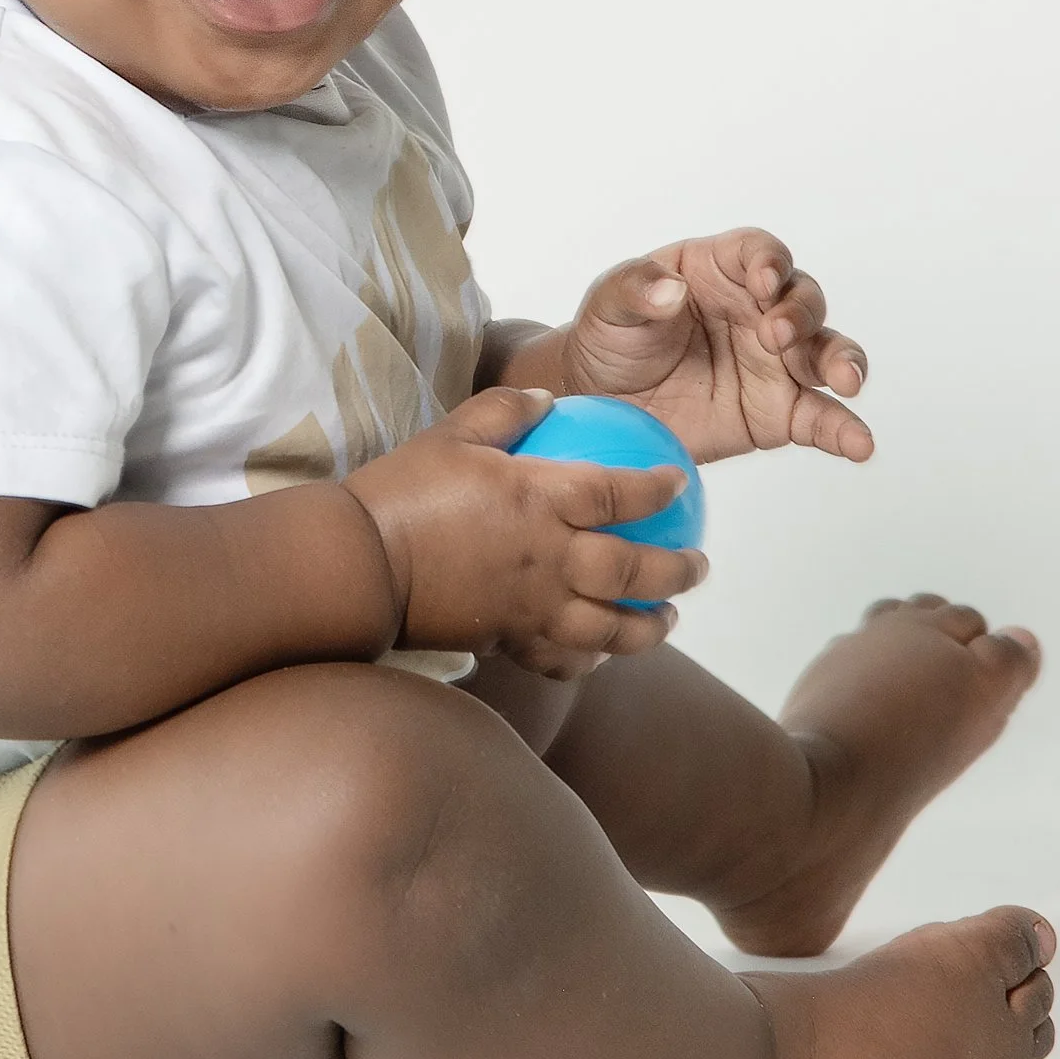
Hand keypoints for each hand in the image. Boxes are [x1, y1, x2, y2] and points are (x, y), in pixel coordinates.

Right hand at [348, 387, 707, 682]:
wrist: (360, 562)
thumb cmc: (403, 490)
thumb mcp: (453, 431)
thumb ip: (506, 409)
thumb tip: (547, 396)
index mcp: (542, 498)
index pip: (622, 494)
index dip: (660, 489)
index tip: (682, 484)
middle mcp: (551, 556)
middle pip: (634, 569)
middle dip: (677, 571)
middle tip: (698, 566)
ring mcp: (533, 604)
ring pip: (611, 627)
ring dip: (648, 626)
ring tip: (665, 619)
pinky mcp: (509, 638)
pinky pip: (561, 659)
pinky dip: (588, 661)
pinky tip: (598, 656)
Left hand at [556, 229, 871, 465]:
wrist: (600, 401)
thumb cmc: (610, 336)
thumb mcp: (608, 303)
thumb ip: (635, 289)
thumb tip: (669, 291)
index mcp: (721, 270)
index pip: (760, 253)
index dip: (770, 262)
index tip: (764, 282)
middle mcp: (759, 310)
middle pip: (803, 300)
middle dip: (801, 315)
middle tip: (777, 337)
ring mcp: (774, 362)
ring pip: (826, 353)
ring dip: (842, 362)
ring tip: (846, 382)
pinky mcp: (777, 413)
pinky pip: (820, 419)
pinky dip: (844, 431)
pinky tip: (859, 444)